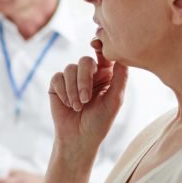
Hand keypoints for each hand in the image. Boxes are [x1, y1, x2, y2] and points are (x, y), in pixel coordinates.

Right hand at [48, 39, 127, 155]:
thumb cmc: (100, 122)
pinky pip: (57, 78)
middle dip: (84, 79)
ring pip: (70, 69)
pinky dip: (63, 91)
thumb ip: (120, 78)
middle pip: (85, 60)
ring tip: (78, 107)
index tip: (95, 43)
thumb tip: (124, 56)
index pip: (104, 55)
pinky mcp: (57, 85)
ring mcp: (72, 79)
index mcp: (106, 74)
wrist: (78, 139)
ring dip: (73, 90)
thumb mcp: (115, 101)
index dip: (100, 46)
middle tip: (86, 99)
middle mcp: (89, 74)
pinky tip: (68, 104)